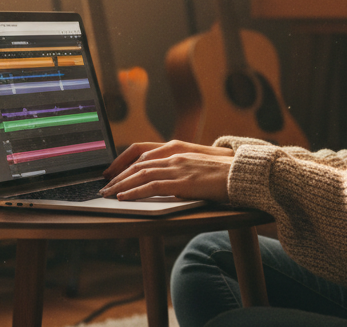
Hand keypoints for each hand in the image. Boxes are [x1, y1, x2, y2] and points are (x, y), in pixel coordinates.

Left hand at [100, 140, 234, 202]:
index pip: (142, 154)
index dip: (124, 163)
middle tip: (104, 187)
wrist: (241, 173)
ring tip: (109, 194)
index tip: (113, 173)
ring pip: (141, 174)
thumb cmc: (223, 173)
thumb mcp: (198, 167)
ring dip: (121, 185)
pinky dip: (134, 192)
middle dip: (119, 176)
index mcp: (177, 149)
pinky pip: (151, 186)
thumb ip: (181, 170)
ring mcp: (177, 167)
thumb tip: (169, 184)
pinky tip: (124, 198)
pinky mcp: (182, 181)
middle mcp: (174, 155)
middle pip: (138, 164)